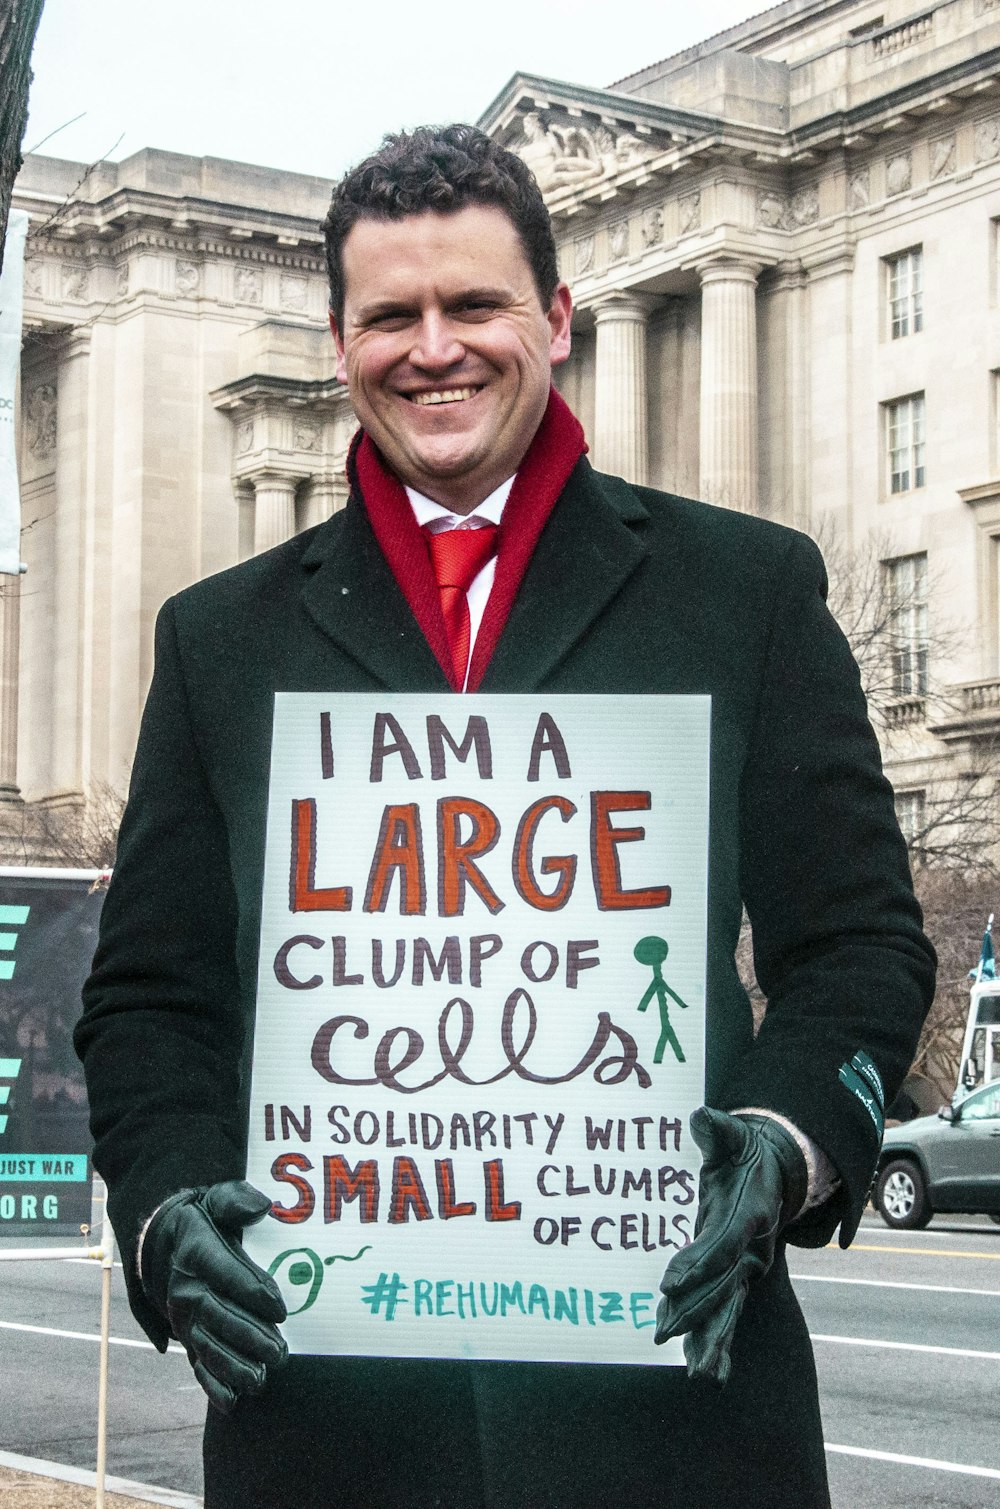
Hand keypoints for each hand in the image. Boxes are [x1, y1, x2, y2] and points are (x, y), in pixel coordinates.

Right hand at [140, 1179, 287, 1414]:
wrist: (166, 1241)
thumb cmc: (205, 1219)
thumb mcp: (217, 1199)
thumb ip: (237, 1200)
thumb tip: (261, 1207)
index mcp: (197, 1252)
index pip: (227, 1273)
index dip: (253, 1291)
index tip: (281, 1308)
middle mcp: (186, 1288)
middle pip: (218, 1315)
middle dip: (249, 1336)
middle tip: (280, 1352)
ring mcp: (183, 1317)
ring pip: (207, 1345)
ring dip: (233, 1366)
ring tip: (261, 1380)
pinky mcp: (186, 1337)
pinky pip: (197, 1364)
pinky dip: (213, 1385)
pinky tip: (232, 1402)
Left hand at [654, 1107, 806, 1384]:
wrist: (774, 1172)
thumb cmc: (744, 1152)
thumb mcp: (733, 1136)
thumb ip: (718, 1130)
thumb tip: (701, 1117)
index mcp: (748, 1214)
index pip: (722, 1243)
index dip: (698, 1263)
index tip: (669, 1282)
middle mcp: (750, 1248)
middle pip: (723, 1285)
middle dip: (695, 1310)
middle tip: (662, 1330)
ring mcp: (744, 1266)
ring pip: (728, 1308)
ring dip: (710, 1337)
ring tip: (696, 1371)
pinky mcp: (736, 1276)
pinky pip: (727, 1312)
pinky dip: (719, 1341)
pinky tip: (707, 1370)